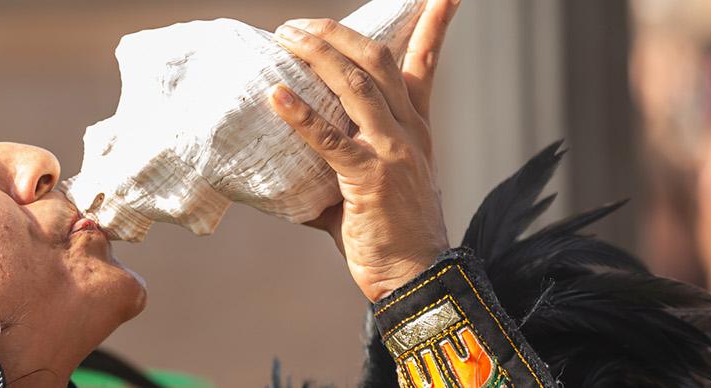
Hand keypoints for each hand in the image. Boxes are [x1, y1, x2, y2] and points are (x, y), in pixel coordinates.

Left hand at [269, 0, 460, 301]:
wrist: (415, 277)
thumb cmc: (387, 234)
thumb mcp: (368, 185)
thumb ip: (334, 163)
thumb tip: (286, 163)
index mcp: (415, 127)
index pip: (425, 62)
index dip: (434, 22)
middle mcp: (409, 131)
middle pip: (377, 59)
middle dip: (337, 33)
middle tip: (298, 25)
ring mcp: (392, 151)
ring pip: (355, 84)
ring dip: (317, 55)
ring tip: (285, 39)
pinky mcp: (370, 177)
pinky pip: (331, 138)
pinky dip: (301, 114)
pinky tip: (276, 96)